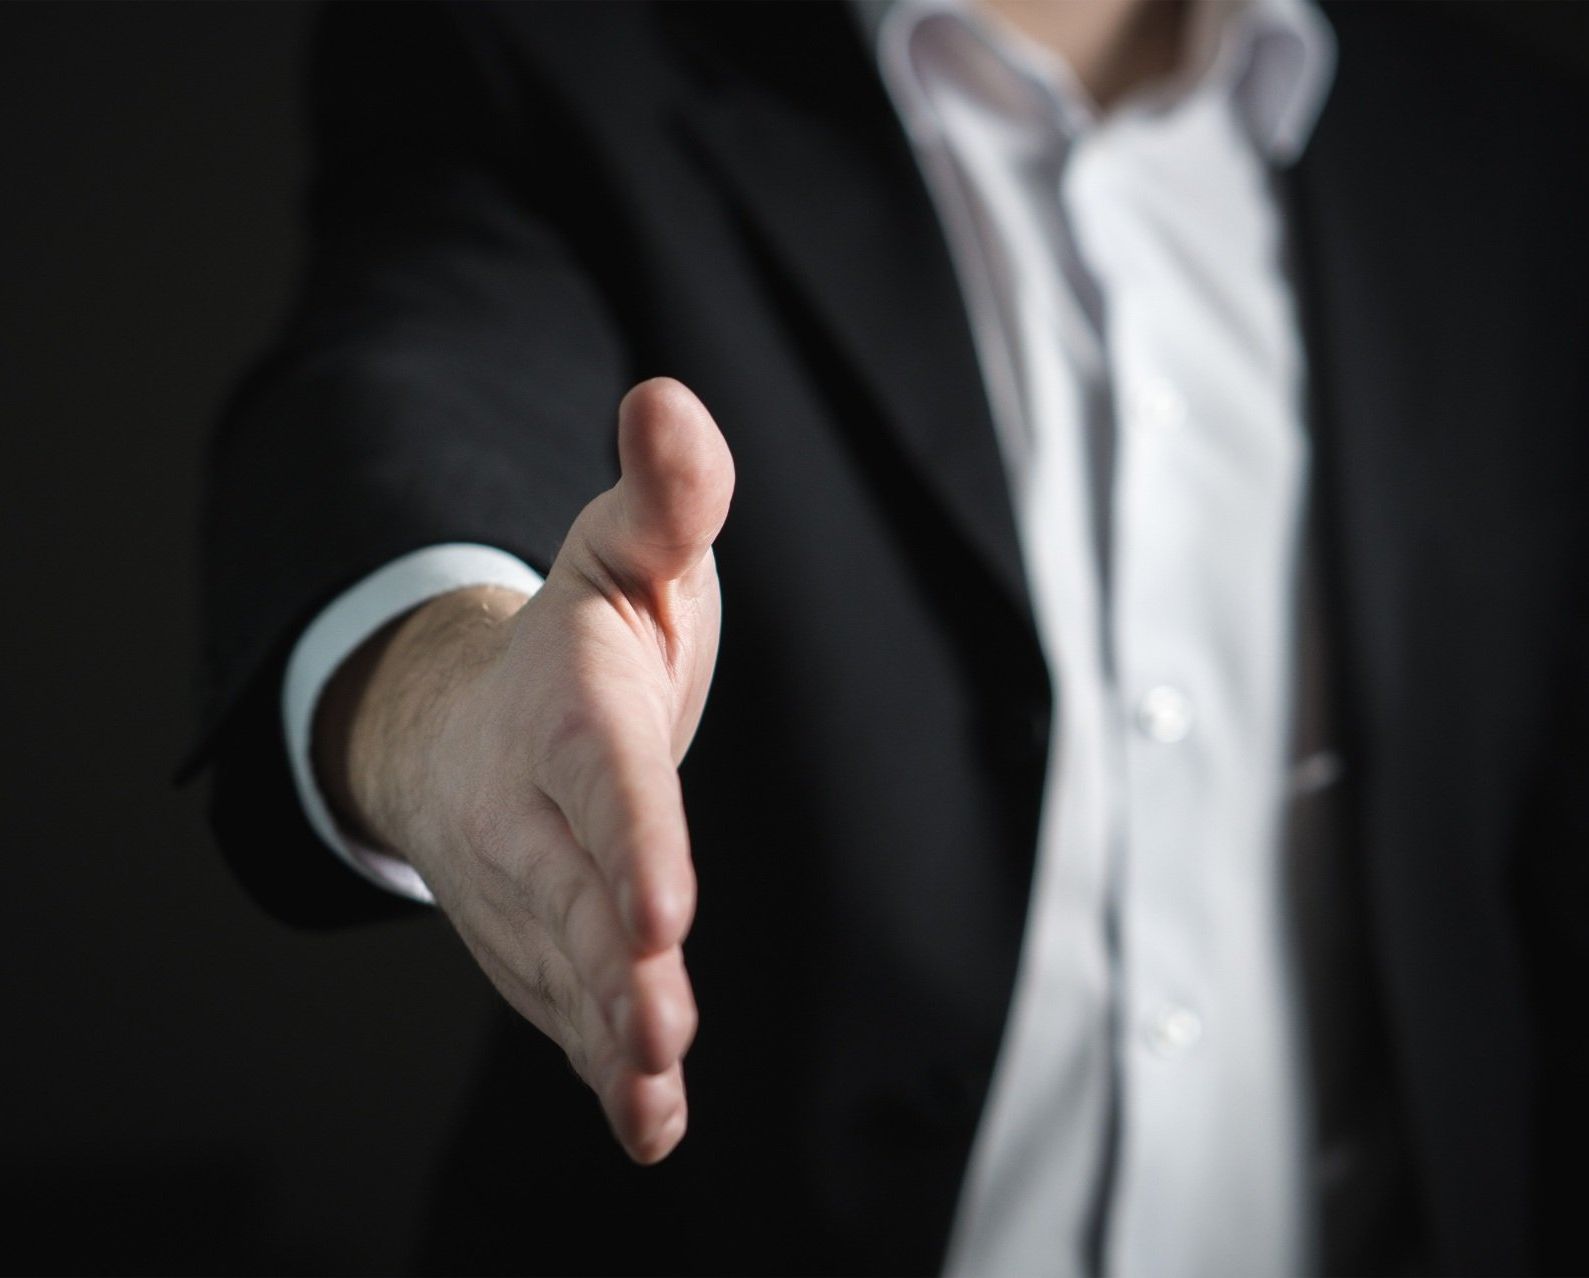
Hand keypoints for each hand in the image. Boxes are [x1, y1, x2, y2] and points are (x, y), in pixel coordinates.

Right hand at [315, 378, 733, 1162]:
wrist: (472, 720)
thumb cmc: (581, 636)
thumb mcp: (628, 551)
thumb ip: (665, 494)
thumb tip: (669, 397)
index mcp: (570, 709)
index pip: (605, 780)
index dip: (633, 842)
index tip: (662, 910)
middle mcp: (535, 809)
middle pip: (575, 892)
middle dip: (611, 964)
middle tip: (656, 1024)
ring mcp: (530, 886)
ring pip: (565, 969)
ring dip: (607, 1035)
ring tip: (648, 1091)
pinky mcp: (542, 942)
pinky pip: (566, 1010)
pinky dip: (602, 1070)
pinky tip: (649, 1128)